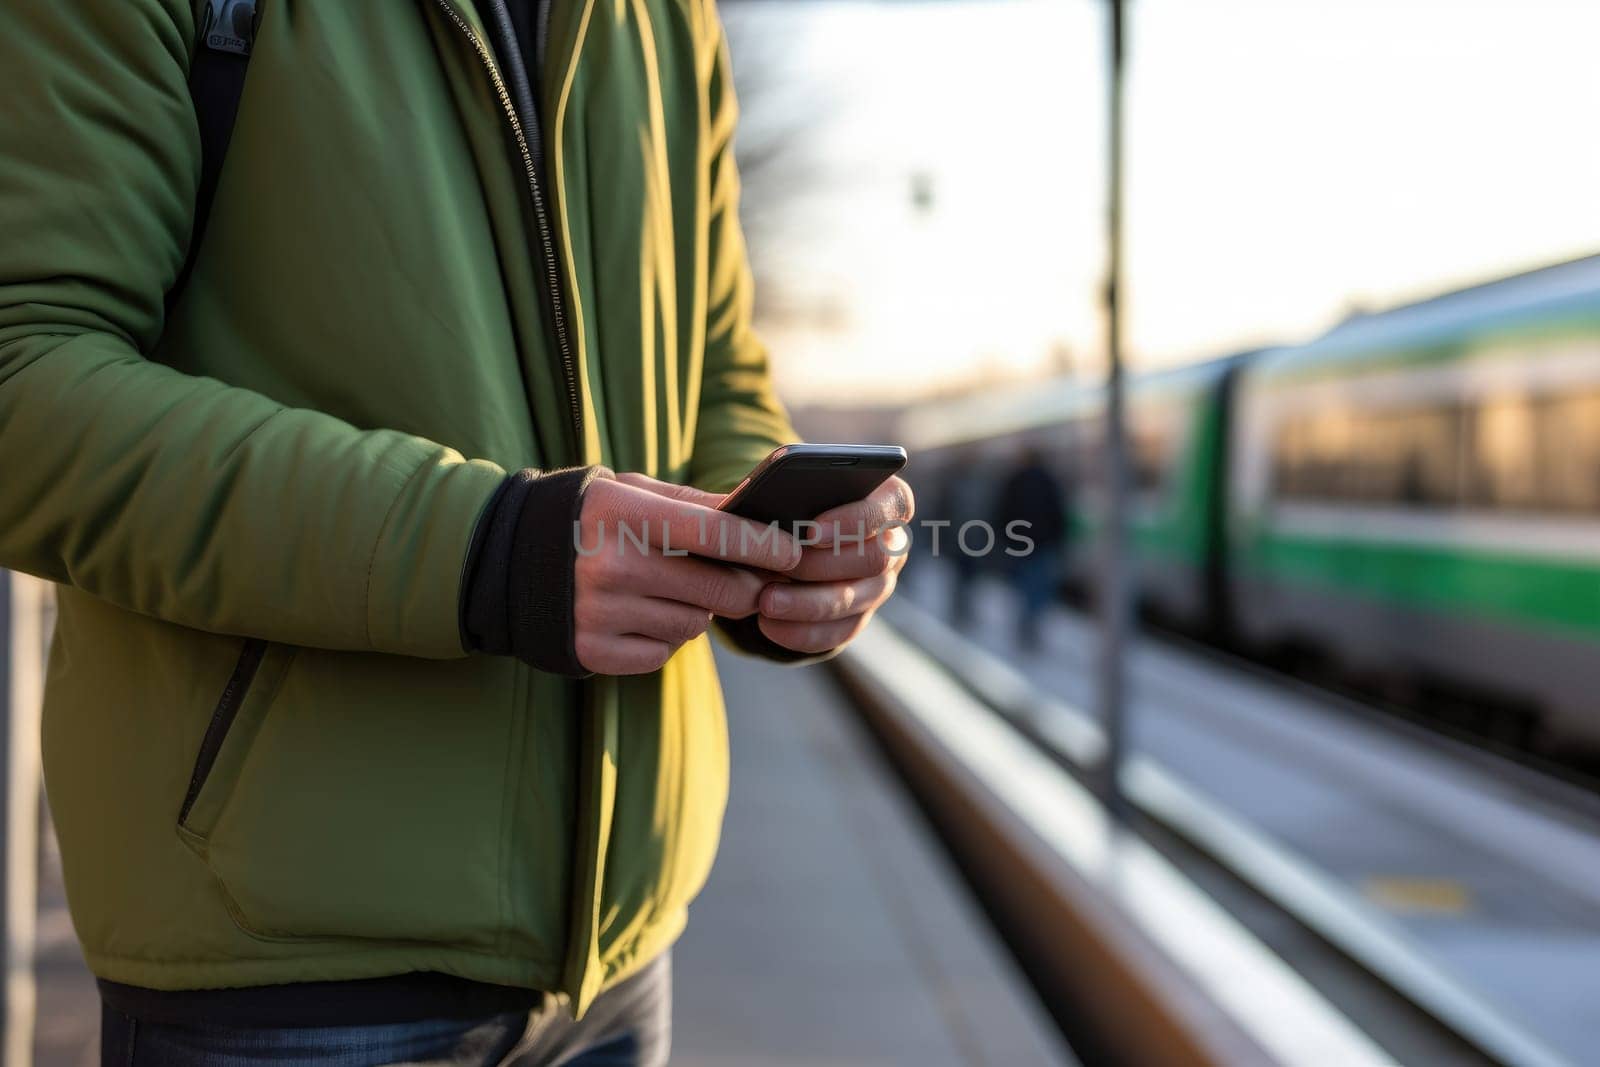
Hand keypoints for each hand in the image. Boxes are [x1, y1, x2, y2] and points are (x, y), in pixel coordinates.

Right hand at [574, 472, 800, 673]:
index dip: (763, 545)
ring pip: (695, 625)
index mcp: (623, 514)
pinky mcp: (592, 651)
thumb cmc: (589, 517)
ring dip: (698, 610)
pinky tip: (641, 613)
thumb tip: (762, 516)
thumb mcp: (633, 492)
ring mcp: (600, 613)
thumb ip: (696, 504)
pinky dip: (665, 637)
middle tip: (748, 578)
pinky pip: (663, 653)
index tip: (793, 553)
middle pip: (719, 591)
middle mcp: (610, 566)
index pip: (715, 533)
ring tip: (667, 588)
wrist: (505, 558)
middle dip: (746, 586)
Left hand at [756, 476, 913, 653]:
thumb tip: (772, 509)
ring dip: (808, 603)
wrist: (784, 535)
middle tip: (781, 566)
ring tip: (767, 600)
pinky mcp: (858, 617)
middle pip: (875, 559)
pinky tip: (768, 624)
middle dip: (823, 564)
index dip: (854, 520)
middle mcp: (892, 544)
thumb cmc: (793, 498)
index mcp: (886, 501)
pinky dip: (801, 631)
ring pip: (855, 600)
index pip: (890, 508)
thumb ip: (795, 489)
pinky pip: (838, 632)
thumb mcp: (793, 485)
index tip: (811, 530)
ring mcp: (879, 585)